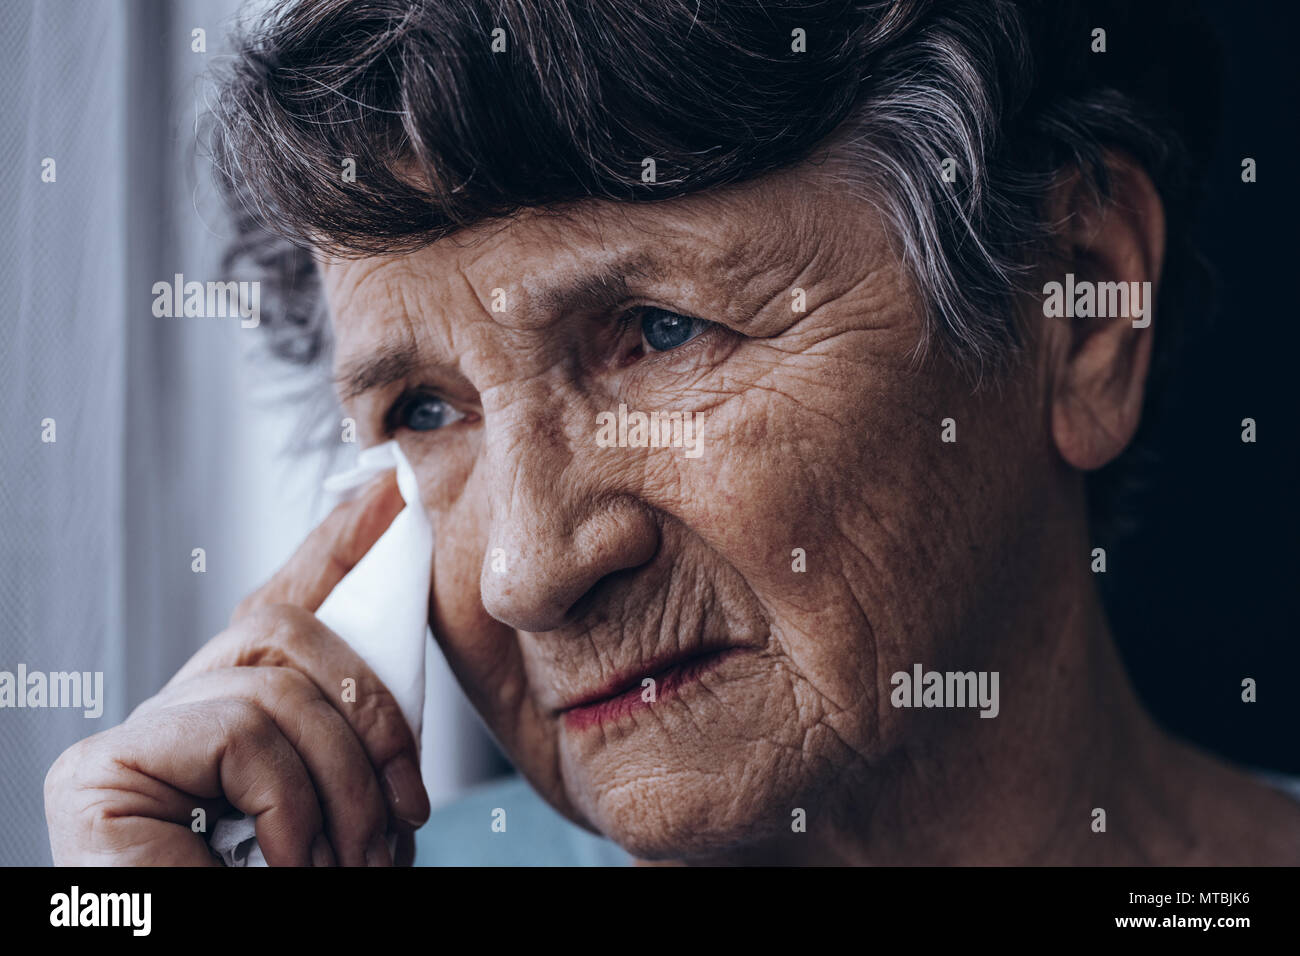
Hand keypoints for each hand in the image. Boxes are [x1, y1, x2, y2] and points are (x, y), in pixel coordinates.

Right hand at [44, 472, 429, 864]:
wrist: (189, 952)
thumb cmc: (295, 895)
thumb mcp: (347, 804)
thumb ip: (353, 730)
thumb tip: (397, 632)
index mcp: (238, 721)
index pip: (283, 605)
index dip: (337, 545)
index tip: (388, 494)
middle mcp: (178, 714)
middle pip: (289, 630)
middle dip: (377, 711)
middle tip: (408, 814)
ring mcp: (134, 740)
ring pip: (278, 683)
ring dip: (344, 785)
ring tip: (355, 865)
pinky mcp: (101, 773)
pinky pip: (241, 730)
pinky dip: (291, 804)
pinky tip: (288, 864)